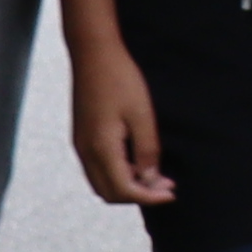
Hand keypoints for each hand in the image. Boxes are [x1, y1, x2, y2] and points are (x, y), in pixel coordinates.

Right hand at [69, 56, 174, 207]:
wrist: (93, 54)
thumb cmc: (120, 79)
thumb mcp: (142, 115)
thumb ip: (146, 150)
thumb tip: (150, 180)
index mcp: (101, 148)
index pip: (123, 190)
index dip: (149, 197)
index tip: (171, 193)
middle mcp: (85, 152)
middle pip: (109, 193)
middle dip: (138, 195)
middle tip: (166, 185)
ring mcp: (80, 145)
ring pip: (101, 183)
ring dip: (127, 185)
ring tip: (155, 175)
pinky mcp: (81, 136)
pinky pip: (97, 168)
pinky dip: (117, 174)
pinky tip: (137, 161)